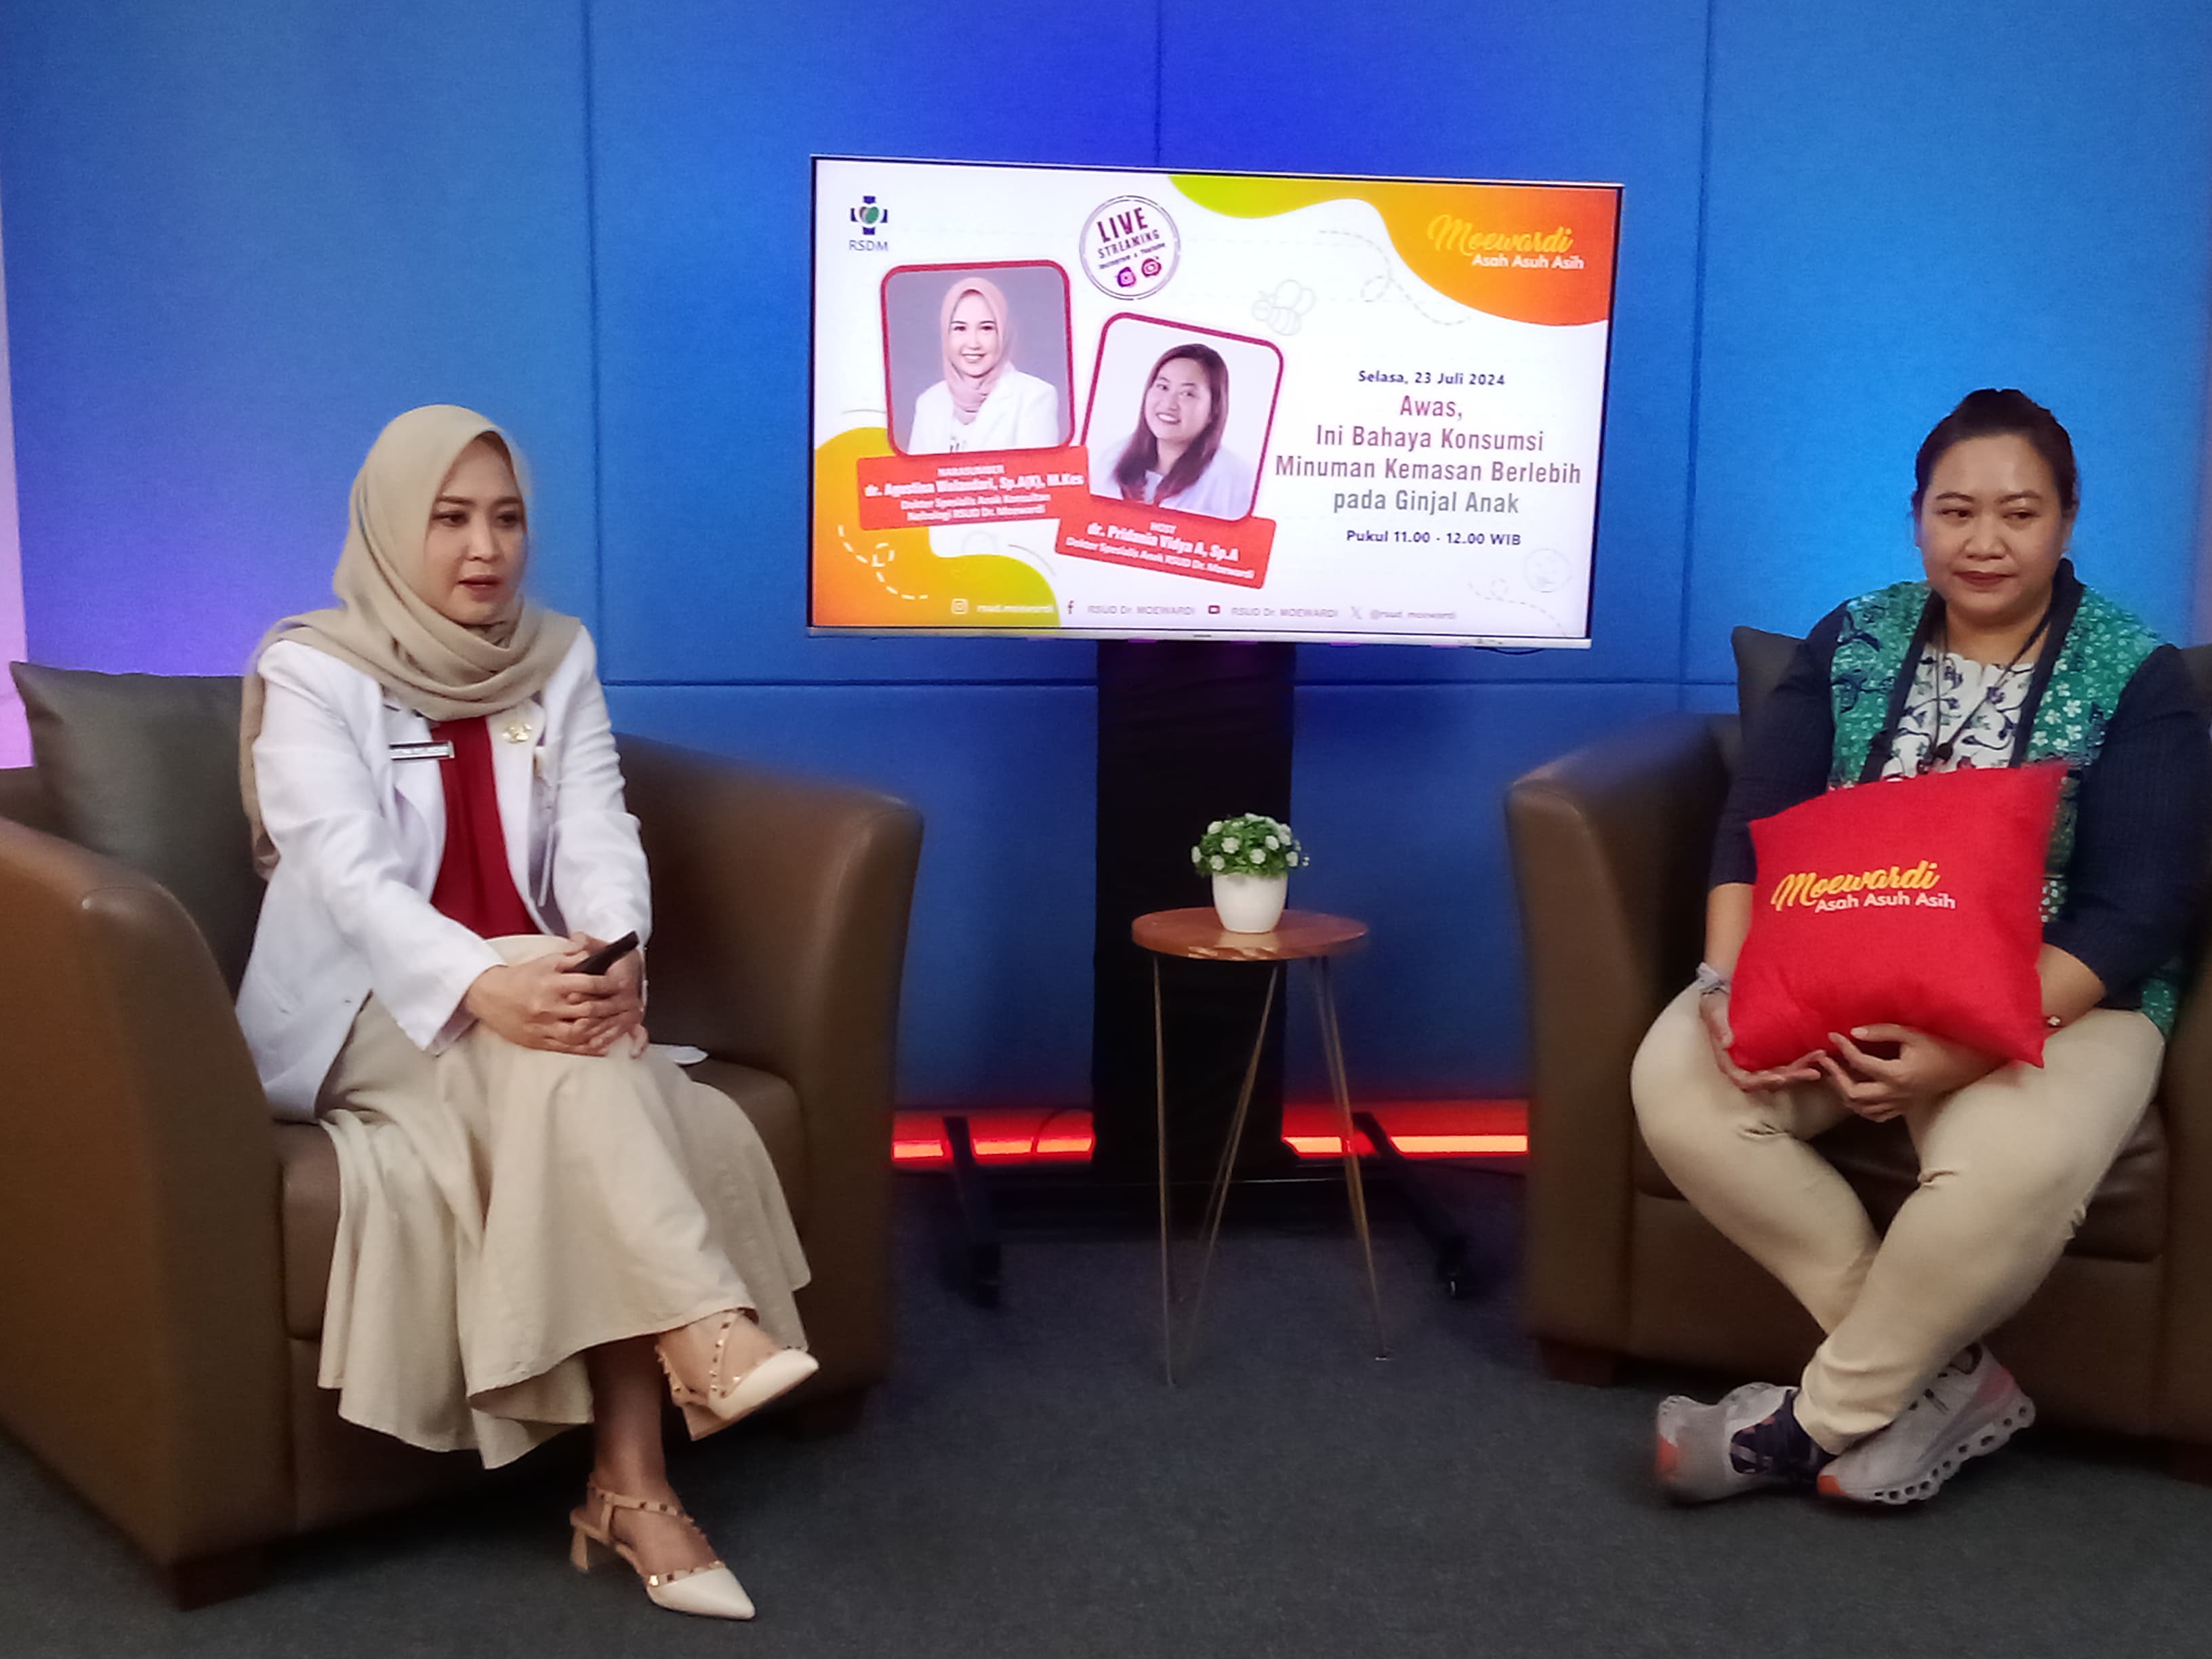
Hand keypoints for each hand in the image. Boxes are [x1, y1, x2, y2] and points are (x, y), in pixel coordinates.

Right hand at [463, 934, 645, 1056]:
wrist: (489, 995)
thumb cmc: (521, 977)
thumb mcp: (545, 962)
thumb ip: (570, 958)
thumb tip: (593, 955)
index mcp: (552, 984)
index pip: (588, 984)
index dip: (608, 984)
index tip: (621, 984)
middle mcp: (549, 1006)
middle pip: (587, 1010)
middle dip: (609, 1008)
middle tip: (625, 1006)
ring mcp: (544, 1026)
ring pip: (580, 1032)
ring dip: (601, 1030)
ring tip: (615, 1026)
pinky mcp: (540, 1041)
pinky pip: (567, 1048)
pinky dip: (588, 1048)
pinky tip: (602, 1047)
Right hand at [1698, 987, 1822, 1093]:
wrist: (1722, 991)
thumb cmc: (1715, 1003)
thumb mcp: (1713, 1011)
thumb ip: (1719, 1027)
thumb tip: (1725, 1043)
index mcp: (1729, 1061)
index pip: (1745, 1081)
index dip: (1763, 1082)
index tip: (1780, 1076)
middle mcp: (1745, 1065)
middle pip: (1769, 1081)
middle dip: (1791, 1078)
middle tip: (1812, 1071)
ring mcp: (1759, 1061)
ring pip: (1782, 1074)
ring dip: (1801, 1071)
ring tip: (1821, 1060)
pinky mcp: (1770, 1053)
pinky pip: (1787, 1063)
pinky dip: (1802, 1062)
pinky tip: (1819, 1055)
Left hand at [1814, 1024, 2000, 1120]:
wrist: (1967, 1067)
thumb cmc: (1941, 1047)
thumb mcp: (1912, 1034)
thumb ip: (1882, 1033)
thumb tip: (1854, 1032)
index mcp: (1897, 1075)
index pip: (1860, 1063)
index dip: (1843, 1048)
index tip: (1832, 1035)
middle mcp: (1896, 1094)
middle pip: (1853, 1094)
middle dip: (1835, 1078)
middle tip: (1825, 1061)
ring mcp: (1900, 1104)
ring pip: (1861, 1109)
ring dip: (1844, 1093)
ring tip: (1835, 1074)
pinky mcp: (1904, 1108)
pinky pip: (1875, 1115)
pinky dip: (1860, 1106)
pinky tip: (1854, 1092)